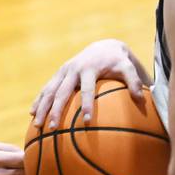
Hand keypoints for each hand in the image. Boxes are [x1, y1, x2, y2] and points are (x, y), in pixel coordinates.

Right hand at [30, 39, 151, 129]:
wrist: (103, 46)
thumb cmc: (118, 61)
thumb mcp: (128, 67)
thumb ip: (135, 81)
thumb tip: (142, 99)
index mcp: (89, 69)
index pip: (87, 89)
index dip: (86, 105)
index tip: (86, 121)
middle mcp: (73, 69)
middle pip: (62, 92)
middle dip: (56, 110)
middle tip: (53, 128)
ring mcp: (63, 71)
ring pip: (49, 90)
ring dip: (42, 107)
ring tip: (37, 125)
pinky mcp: (58, 74)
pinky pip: (46, 88)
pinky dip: (39, 100)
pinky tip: (32, 114)